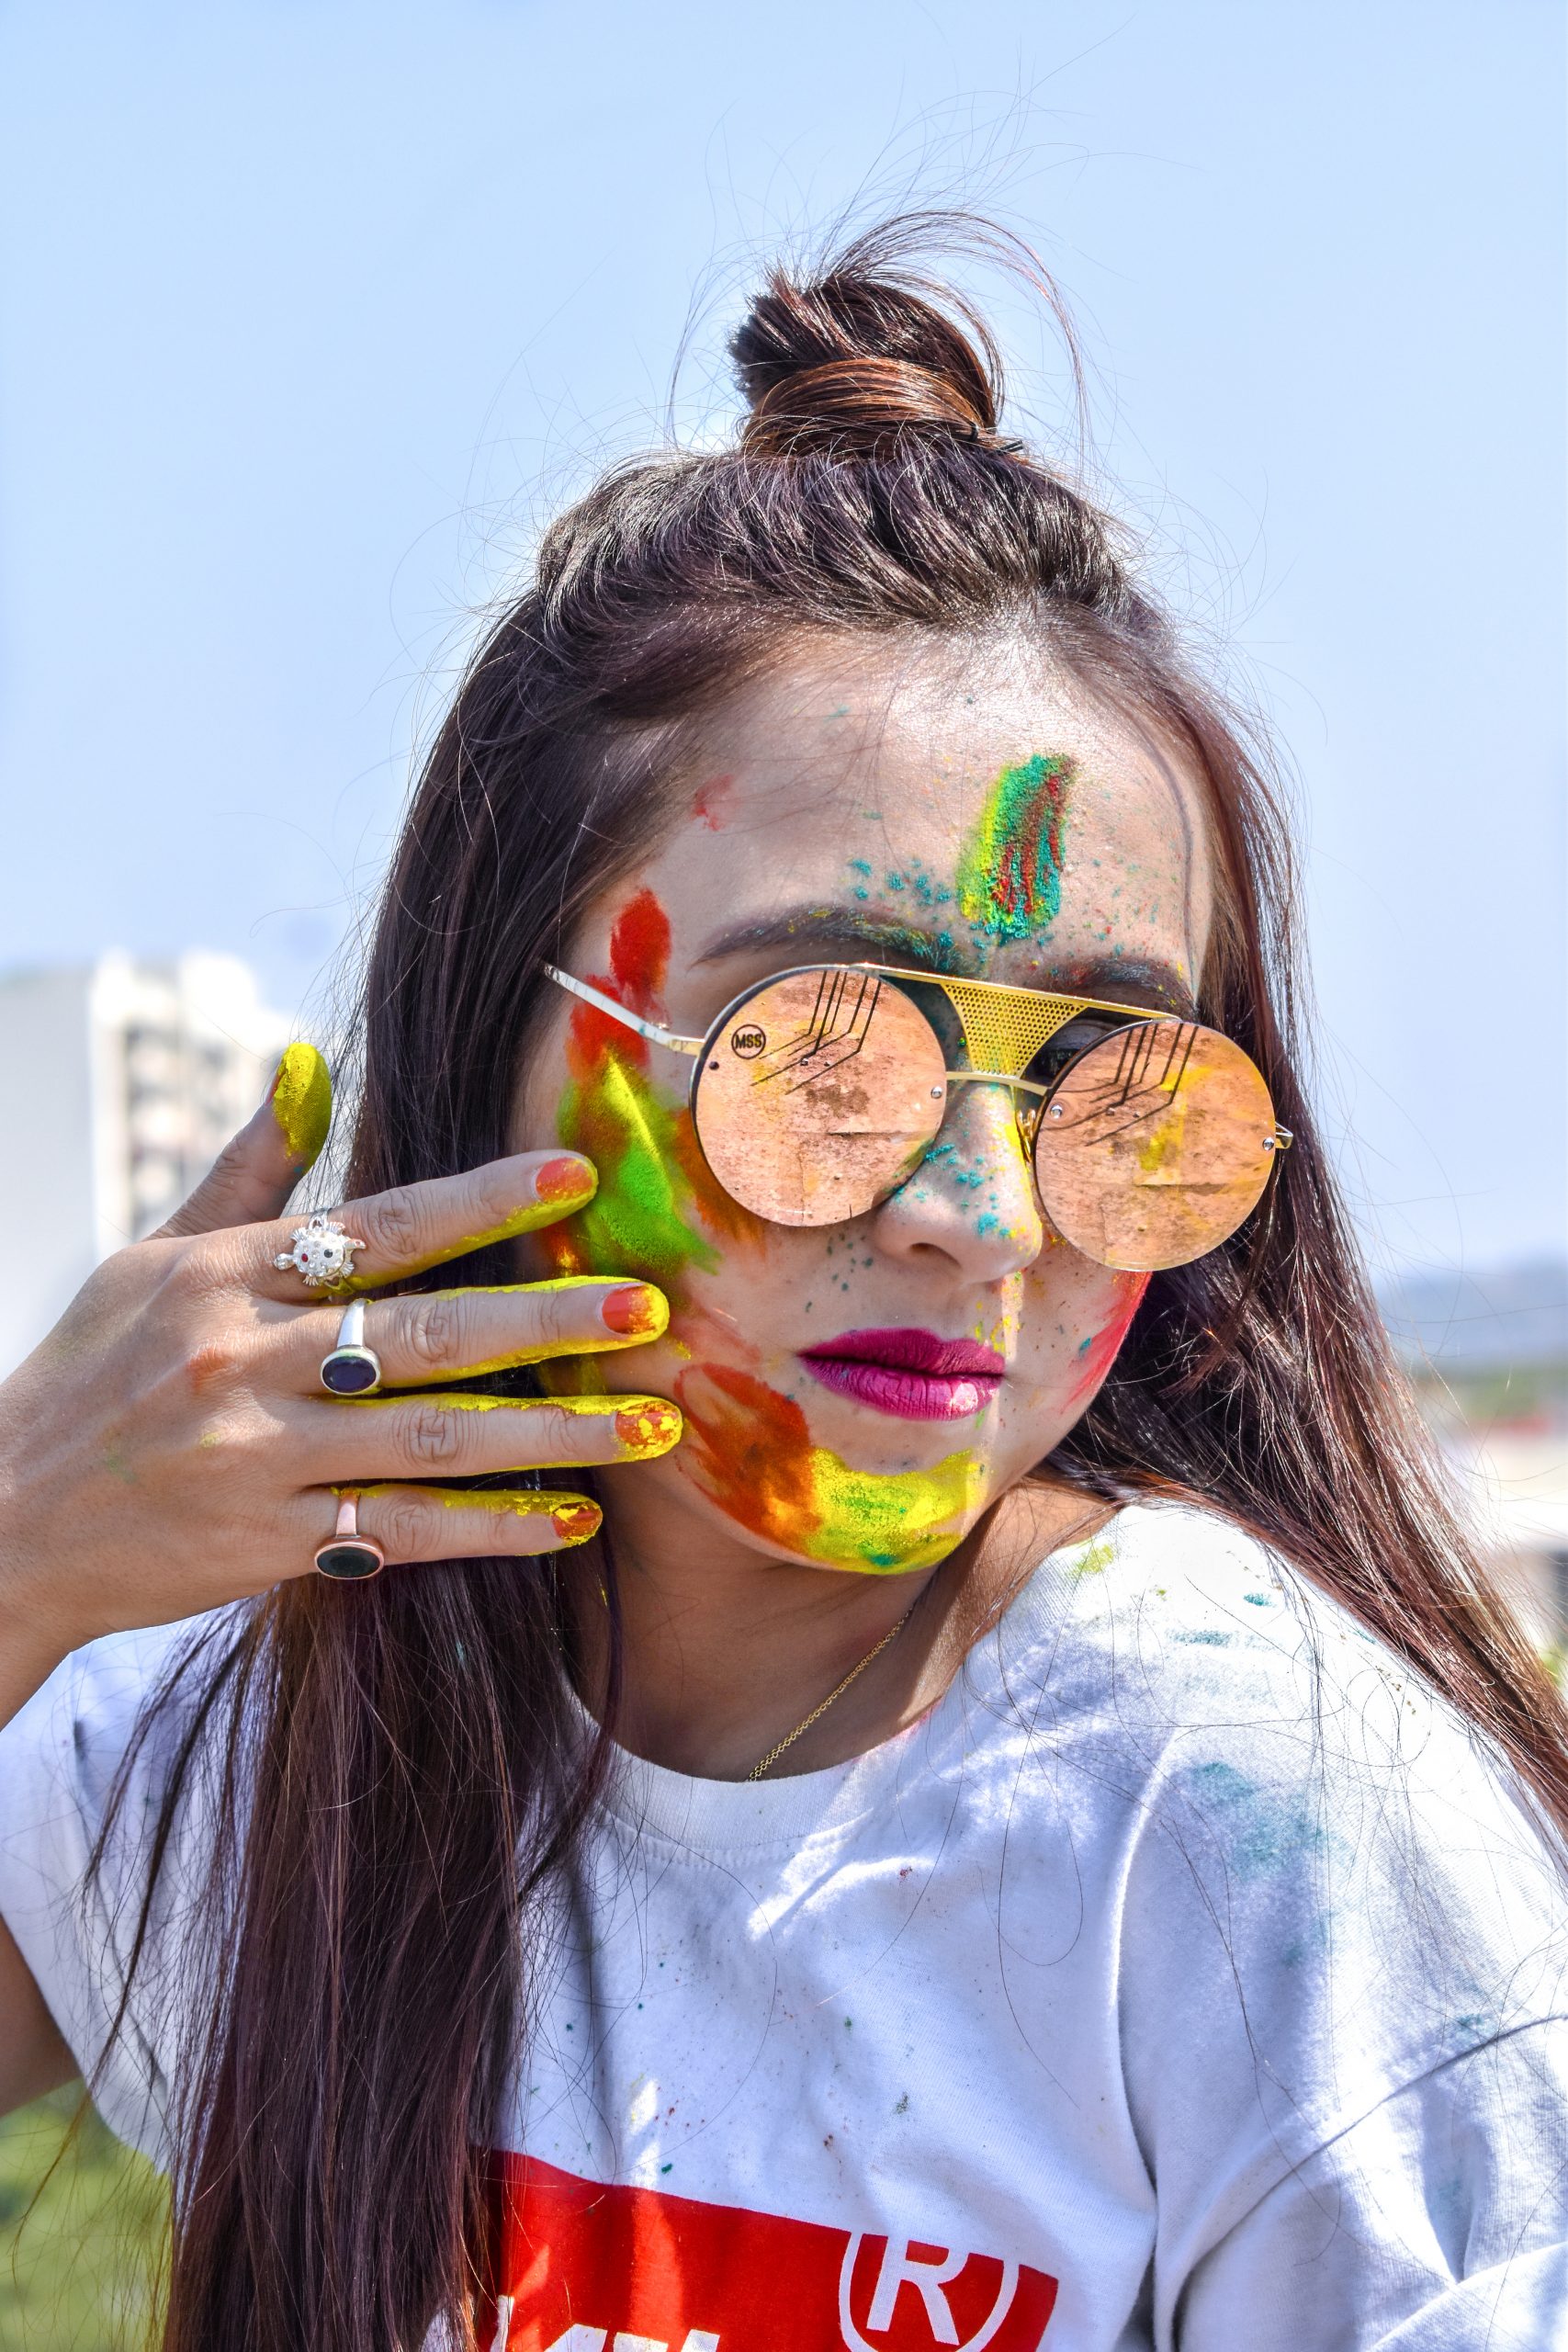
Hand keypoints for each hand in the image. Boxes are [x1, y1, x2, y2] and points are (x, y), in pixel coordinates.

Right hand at [0, 1048, 675, 1717]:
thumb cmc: (89, 1374)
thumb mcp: (149, 1257)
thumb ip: (246, 1170)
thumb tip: (307, 1062)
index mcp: (224, 1272)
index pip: (376, 1224)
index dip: (482, 1199)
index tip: (575, 1175)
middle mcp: (243, 1359)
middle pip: (424, 1333)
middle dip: (547, 1322)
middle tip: (649, 1307)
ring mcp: (258, 1457)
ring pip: (433, 1440)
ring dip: (553, 1433)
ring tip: (651, 1428)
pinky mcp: (267, 1545)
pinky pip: (403, 1535)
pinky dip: (492, 1528)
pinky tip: (571, 1518)